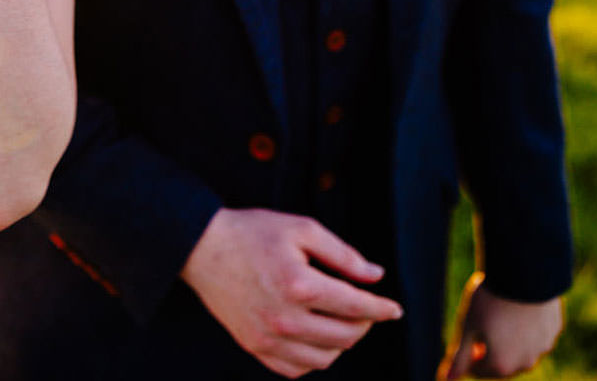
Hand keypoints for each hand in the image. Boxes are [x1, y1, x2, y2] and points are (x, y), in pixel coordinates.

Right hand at [180, 208, 402, 378]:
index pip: (355, 306)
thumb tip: (375, 276)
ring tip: (341, 322)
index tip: (394, 309)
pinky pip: (296, 369)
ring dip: (342, 343)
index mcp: (299, 285)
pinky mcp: (254, 347)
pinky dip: (314, 358)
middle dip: (365, 324)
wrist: (202, 248)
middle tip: (366, 309)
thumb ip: (343, 254)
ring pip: (325, 358)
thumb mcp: (302, 228)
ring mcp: (268, 338)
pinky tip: (316, 337)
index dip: (381, 308)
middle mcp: (285, 318)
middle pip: (345, 336)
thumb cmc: (253, 233)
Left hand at [438, 272, 561, 378]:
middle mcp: (525, 363)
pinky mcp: (554, 330)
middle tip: (483, 321)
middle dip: (490, 349)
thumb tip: (446, 380)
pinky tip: (519, 307)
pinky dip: (527, 328)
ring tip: (500, 313)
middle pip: (501, 363)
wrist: (524, 270)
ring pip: (521, 350)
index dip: (469, 351)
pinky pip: (537, 335)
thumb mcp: (468, 326)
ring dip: (509, 341)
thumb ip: (459, 357)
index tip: (467, 330)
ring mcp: (543, 347)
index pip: (478, 370)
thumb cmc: (489, 299)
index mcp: (501, 365)